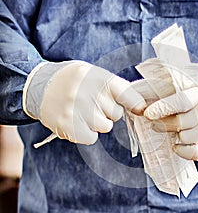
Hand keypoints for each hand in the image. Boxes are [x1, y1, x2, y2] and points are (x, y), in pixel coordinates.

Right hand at [23, 60, 146, 143]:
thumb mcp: (93, 74)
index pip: (126, 93)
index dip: (136, 103)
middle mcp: (88, 92)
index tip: (142, 110)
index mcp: (97, 77)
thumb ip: (113, 88)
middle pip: (116, 114)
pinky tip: (76, 121)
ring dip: (97, 123)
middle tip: (92, 104)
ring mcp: (77, 110)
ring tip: (83, 112)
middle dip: (107, 111)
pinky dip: (86, 133)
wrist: (39, 85)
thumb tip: (139, 106)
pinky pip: (91, 137)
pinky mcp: (68, 125)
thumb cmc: (73, 81)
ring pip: (105, 126)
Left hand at [144, 77, 197, 159]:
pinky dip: (183, 151)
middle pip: (182, 122)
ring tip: (173, 131)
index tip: (148, 113)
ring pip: (188, 138)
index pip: (183, 100)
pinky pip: (197, 153)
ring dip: (175, 136)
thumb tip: (148, 90)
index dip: (164, 107)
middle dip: (164, 124)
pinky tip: (178, 146)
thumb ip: (181, 87)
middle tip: (155, 124)